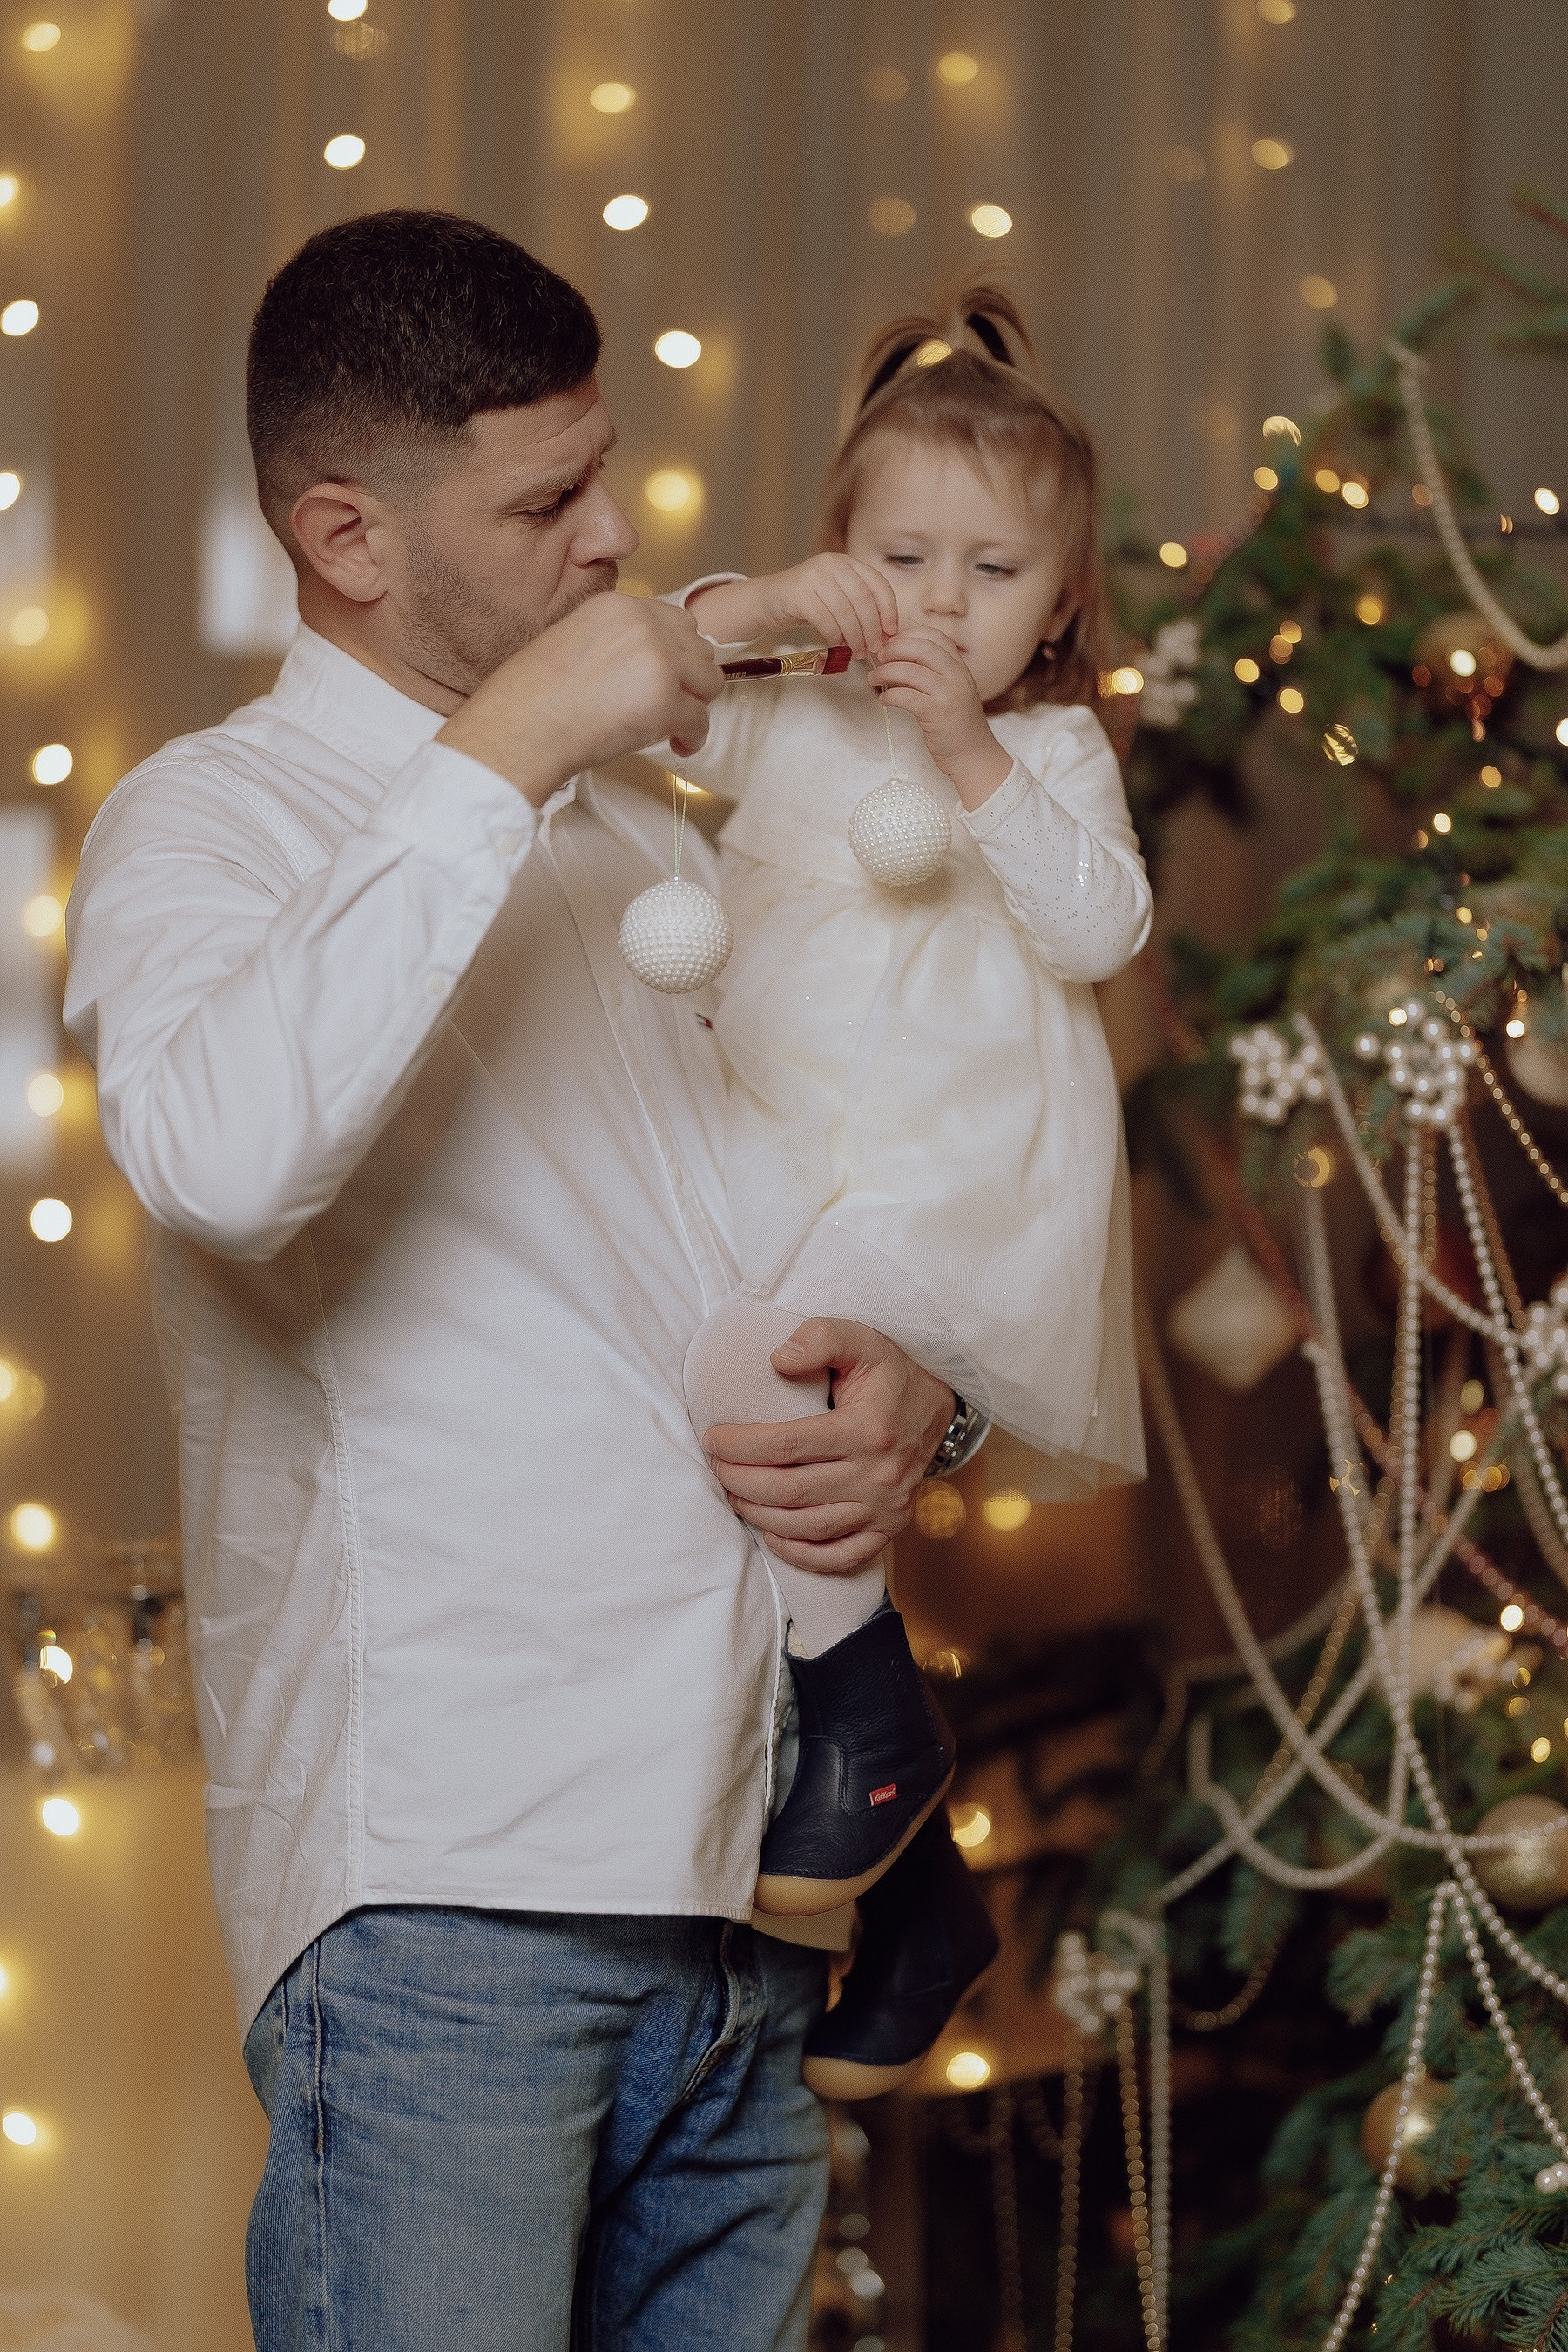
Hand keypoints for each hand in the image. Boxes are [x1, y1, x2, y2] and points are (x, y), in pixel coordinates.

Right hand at [438, 593, 720, 805]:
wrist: (518, 728)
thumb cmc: (533, 697)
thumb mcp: (574, 640)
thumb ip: (617, 641)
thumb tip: (649, 663)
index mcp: (618, 606)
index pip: (675, 621)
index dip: (675, 654)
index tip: (664, 677)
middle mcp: (643, 626)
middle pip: (700, 647)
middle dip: (689, 679)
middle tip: (669, 704)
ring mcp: (658, 662)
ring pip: (710, 680)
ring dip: (695, 705)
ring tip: (671, 725)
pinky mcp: (665, 702)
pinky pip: (701, 720)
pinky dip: (693, 737)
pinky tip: (675, 745)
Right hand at [689, 556, 899, 662]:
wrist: (768, 601)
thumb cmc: (808, 605)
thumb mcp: (837, 599)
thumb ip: (860, 608)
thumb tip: (888, 633)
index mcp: (847, 563)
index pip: (878, 585)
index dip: (889, 610)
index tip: (891, 633)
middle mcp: (832, 563)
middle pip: (863, 600)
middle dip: (871, 629)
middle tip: (873, 649)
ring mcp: (814, 576)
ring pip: (845, 611)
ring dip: (854, 637)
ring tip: (856, 653)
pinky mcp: (799, 593)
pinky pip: (826, 620)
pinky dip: (835, 637)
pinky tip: (837, 646)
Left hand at [704, 1318, 954, 1574]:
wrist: (938, 1407)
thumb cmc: (888, 1373)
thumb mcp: (861, 1340)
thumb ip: (820, 1339)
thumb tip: (778, 1360)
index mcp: (867, 1429)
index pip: (788, 1444)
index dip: (741, 1445)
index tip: (713, 1439)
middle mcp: (879, 1475)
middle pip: (791, 1490)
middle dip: (740, 1481)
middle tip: (715, 1466)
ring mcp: (886, 1508)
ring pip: (809, 1526)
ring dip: (760, 1515)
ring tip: (733, 1494)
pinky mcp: (890, 1528)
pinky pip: (842, 1557)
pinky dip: (803, 1555)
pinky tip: (773, 1536)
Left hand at [867, 628, 1011, 808]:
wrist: (974, 756)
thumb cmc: (958, 725)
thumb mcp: (952, 692)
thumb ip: (934, 674)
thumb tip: (898, 660)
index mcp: (960, 667)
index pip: (935, 636)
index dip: (909, 635)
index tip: (892, 643)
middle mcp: (957, 676)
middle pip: (921, 647)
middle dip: (894, 648)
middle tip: (879, 657)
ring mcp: (948, 694)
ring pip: (910, 670)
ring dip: (885, 672)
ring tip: (874, 678)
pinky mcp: (937, 714)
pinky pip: (906, 696)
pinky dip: (890, 696)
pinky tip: (884, 701)